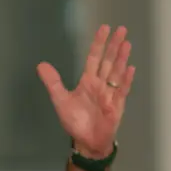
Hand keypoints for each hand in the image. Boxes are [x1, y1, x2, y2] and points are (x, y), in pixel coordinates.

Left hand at [39, 24, 132, 159]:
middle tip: (122, 29)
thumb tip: (41, 64)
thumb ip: (53, 82)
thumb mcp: (60, 100)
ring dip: (122, 58)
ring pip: (116, 72)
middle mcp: (101, 84)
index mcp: (88, 81)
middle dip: (114, 45)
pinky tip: (130, 68)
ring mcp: (110, 94)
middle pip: (108, 61)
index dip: (99, 43)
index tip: (104, 28)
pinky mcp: (117, 106)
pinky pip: (122, 90)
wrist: (87, 142)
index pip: (94, 57)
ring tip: (127, 44)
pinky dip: (125, 80)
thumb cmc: (76, 121)